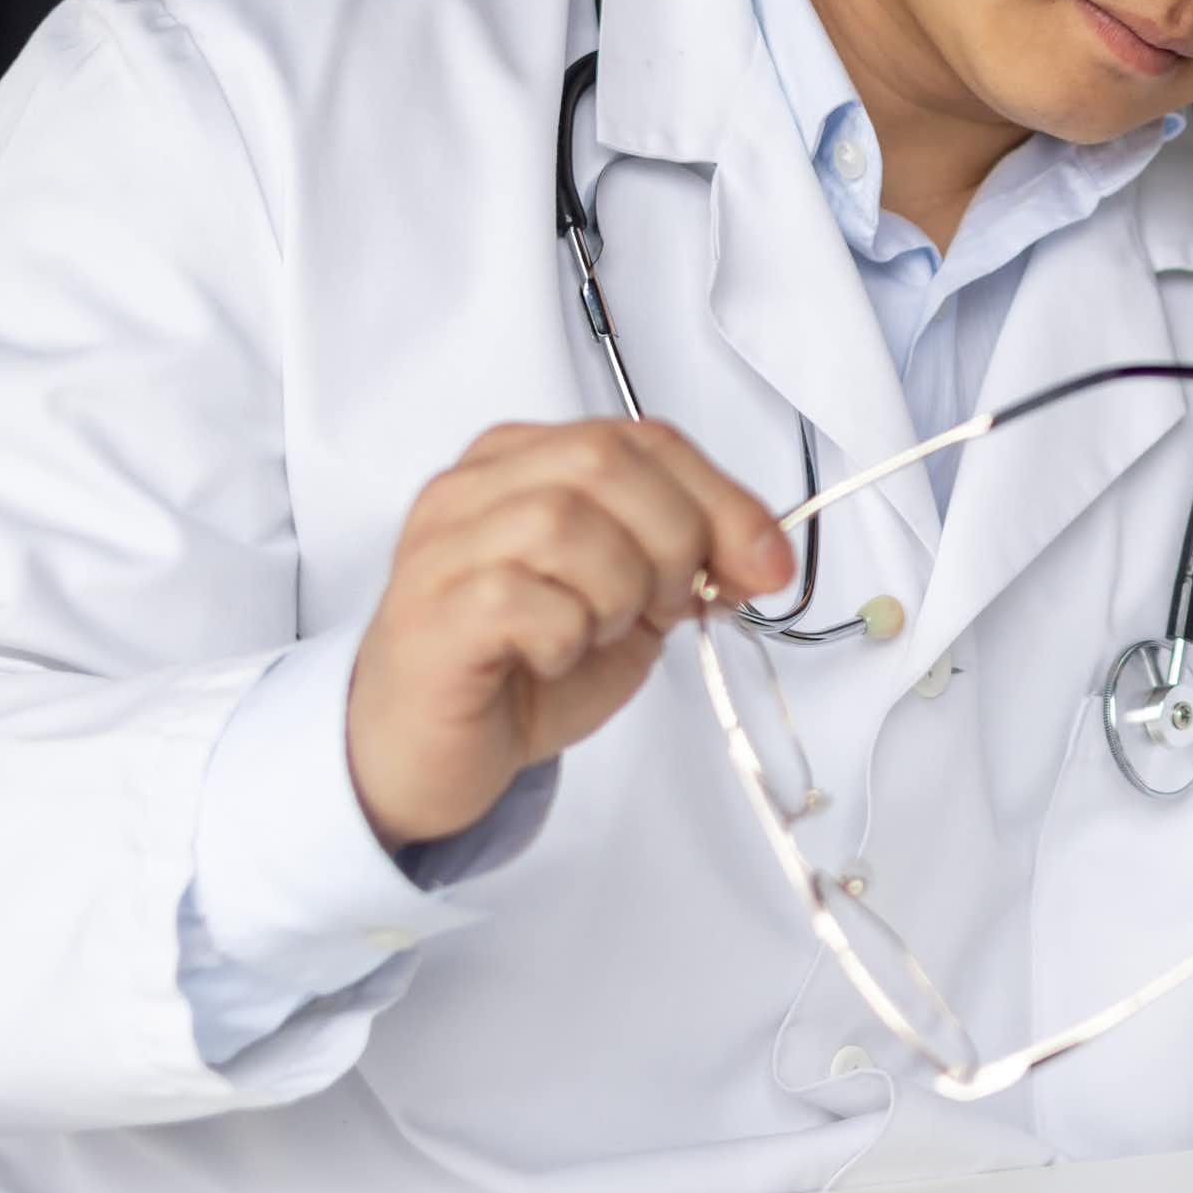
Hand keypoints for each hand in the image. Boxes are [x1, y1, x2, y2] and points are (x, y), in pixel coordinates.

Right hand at [345, 418, 795, 848]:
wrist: (425, 754)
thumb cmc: (520, 668)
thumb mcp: (628, 601)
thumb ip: (685, 561)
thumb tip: (762, 555)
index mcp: (522, 461)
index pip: (641, 438)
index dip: (722, 498)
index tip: (767, 565)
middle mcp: (472, 488)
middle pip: (603, 462)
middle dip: (672, 539)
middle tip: (667, 607)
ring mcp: (441, 548)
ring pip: (562, 523)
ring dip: (616, 592)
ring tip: (598, 633)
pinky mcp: (430, 617)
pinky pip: (521, 601)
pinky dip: (566, 636)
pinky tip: (550, 658)